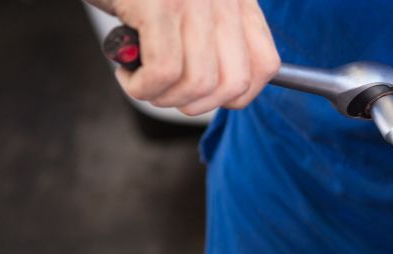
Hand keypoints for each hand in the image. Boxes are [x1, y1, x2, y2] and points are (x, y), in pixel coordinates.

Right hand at [90, 0, 279, 115]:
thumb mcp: (190, 7)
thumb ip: (216, 38)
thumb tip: (231, 92)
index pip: (266, 65)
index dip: (237, 96)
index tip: (206, 95)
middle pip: (234, 84)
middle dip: (197, 105)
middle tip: (167, 92)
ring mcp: (192, 0)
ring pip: (199, 84)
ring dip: (165, 99)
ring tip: (143, 81)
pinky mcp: (157, 5)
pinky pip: (163, 73)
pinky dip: (142, 88)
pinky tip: (127, 73)